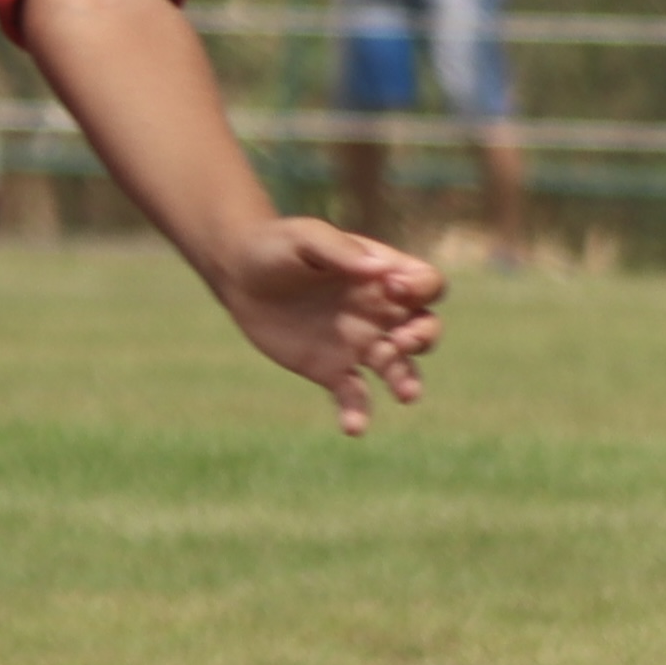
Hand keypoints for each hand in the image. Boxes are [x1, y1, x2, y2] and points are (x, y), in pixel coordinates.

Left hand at [206, 217, 440, 437]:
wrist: (238, 275)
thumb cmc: (276, 246)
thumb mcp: (304, 237)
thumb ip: (340, 250)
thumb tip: (380, 271)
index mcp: (382, 275)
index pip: (427, 285)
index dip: (421, 289)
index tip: (392, 288)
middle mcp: (379, 312)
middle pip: (425, 328)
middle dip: (424, 337)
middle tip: (400, 341)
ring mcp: (359, 343)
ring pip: (399, 368)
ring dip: (407, 381)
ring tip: (406, 394)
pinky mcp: (332, 370)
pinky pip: (355, 396)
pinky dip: (358, 413)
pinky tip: (353, 427)